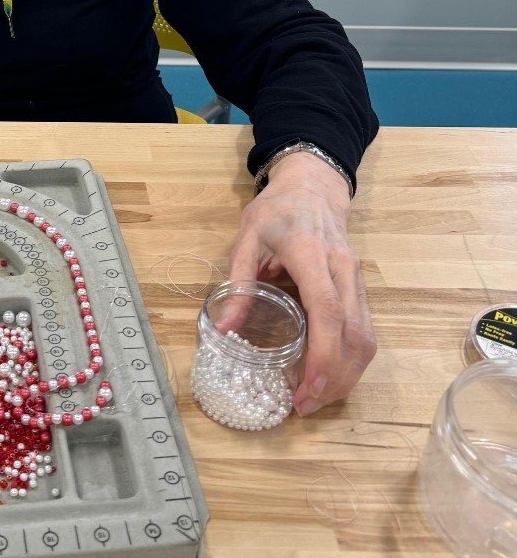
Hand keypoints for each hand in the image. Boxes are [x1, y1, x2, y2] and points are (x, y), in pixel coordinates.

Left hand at [227, 151, 375, 415]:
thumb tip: (223, 329)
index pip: (327, 311)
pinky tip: (332, 376)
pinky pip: (365, 329)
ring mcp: (357, 279)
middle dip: (336, 379)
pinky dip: (353, 359)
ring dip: (348, 375)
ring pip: (367, 336)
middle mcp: (342, 270)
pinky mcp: (361, 288)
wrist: (313, 184)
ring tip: (317, 399)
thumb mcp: (245, 237)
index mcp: (310, 255)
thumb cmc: (276, 210)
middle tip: (307, 406)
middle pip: (355, 334)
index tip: (306, 389)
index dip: (322, 356)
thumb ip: (238, 282)